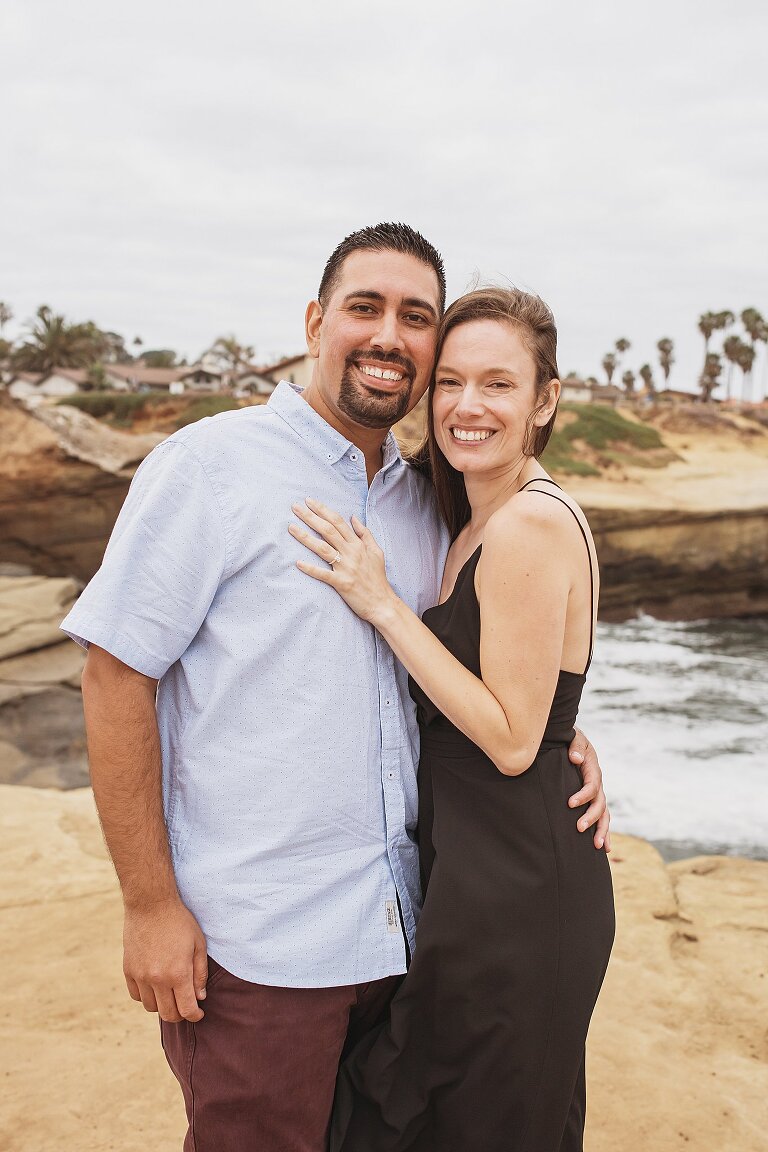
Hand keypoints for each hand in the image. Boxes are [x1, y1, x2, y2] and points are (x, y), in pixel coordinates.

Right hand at [123, 897, 208, 1022]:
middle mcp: (157, 979)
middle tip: (186, 1006)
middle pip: (168, 1014)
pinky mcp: (128, 970)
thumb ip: (200, 974)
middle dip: (180, 1015)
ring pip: (151, 1007)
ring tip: (170, 993)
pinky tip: (155, 986)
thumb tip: (199, 997)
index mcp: (178, 973)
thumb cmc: (179, 922)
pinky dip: (146, 996)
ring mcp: (140, 976)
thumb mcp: (198, 944)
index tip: (198, 1013)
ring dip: (162, 1005)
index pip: (186, 1009)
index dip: (195, 1015)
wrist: (150, 904)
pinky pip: (136, 996)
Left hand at [289, 498, 397, 625]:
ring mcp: (346, 568)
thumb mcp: (376, 552)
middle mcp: (351, 553)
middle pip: (328, 530)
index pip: (338, 522)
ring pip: (323, 548)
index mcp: (358, 544)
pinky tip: (298, 563)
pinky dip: (310, 569)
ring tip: (291, 528)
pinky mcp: (341, 583)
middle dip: (310, 517)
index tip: (309, 501)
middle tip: (295, 507)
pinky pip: (323, 574)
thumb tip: (353, 517)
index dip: (323, 510)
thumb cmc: (378, 578)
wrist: (383, 603)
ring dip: (305, 537)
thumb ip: (365, 534)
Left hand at [567, 729, 610, 851]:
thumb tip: (576, 759)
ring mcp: (598, 794)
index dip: (583, 795)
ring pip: (604, 814)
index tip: (570, 804)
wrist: (572, 741)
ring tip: (598, 846)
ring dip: (602, 831)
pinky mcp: (593, 800)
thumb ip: (575, 747)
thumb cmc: (571, 740)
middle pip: (600, 804)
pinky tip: (605, 849)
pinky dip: (604, 832)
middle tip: (579, 828)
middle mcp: (598, 783)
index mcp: (593, 769)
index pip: (592, 785)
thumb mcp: (574, 738)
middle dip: (591, 817)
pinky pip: (602, 818)